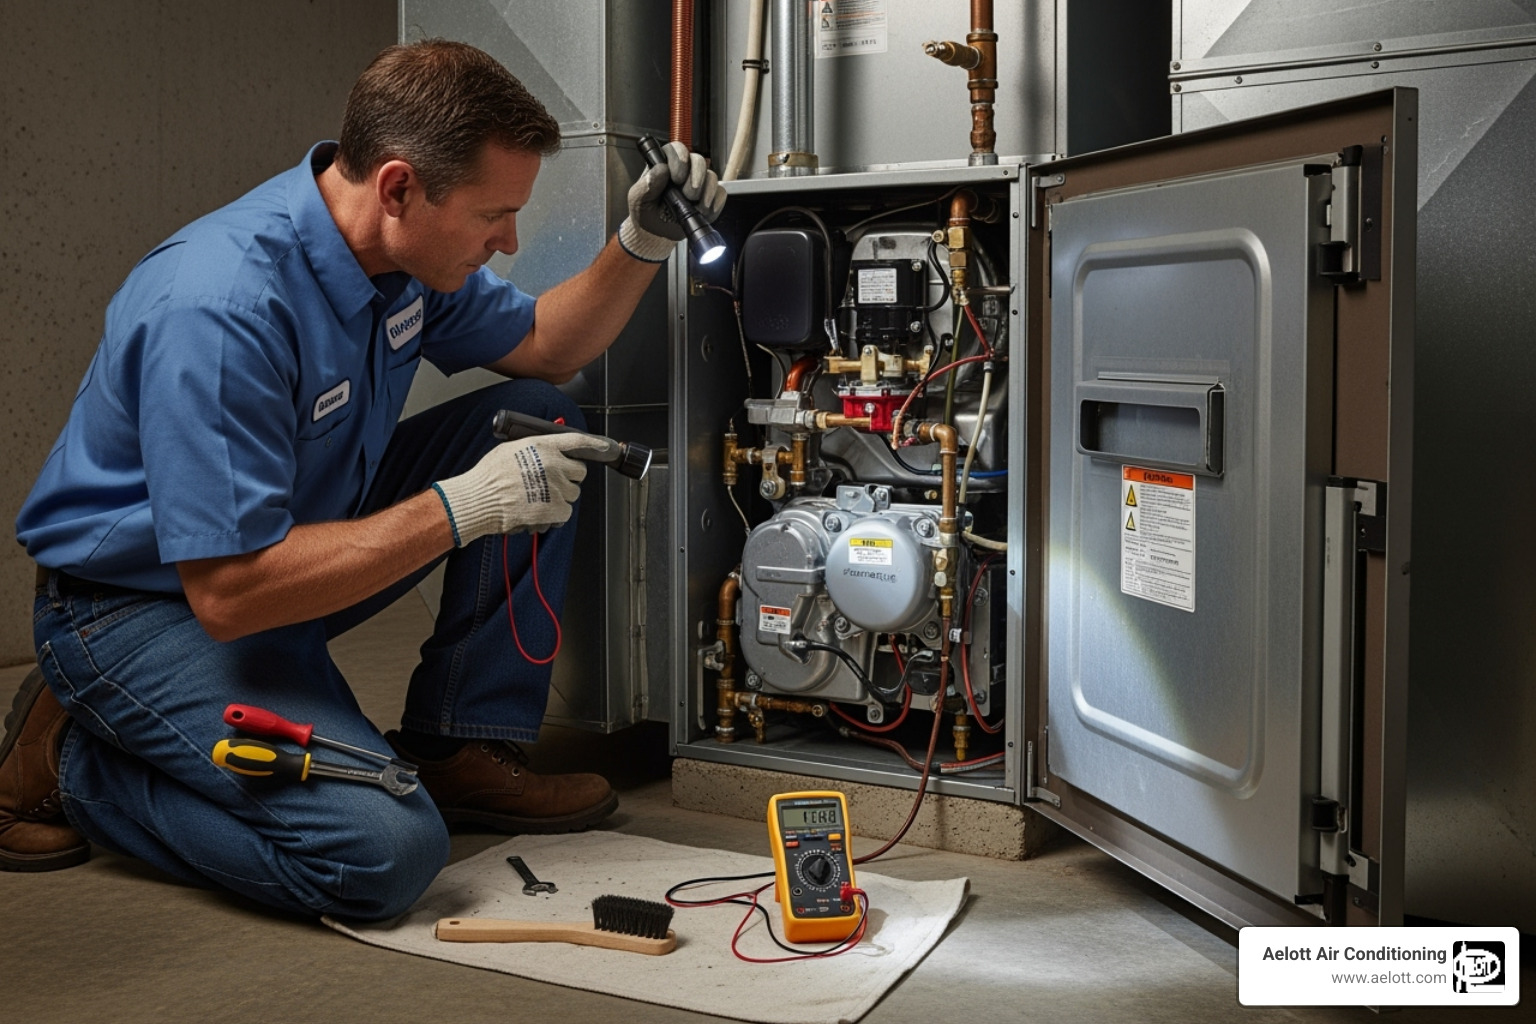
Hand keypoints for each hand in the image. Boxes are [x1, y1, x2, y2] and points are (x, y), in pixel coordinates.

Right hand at [432, 434, 589, 545]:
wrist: (479, 500)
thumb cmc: (488, 477)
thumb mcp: (510, 450)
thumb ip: (533, 449)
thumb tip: (545, 452)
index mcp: (543, 447)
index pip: (576, 441)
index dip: (594, 444)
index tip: (605, 447)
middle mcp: (554, 465)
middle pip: (579, 471)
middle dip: (569, 477)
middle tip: (551, 482)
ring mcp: (556, 487)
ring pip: (573, 493)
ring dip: (560, 497)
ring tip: (538, 498)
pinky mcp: (556, 508)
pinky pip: (566, 512)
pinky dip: (555, 514)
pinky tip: (539, 511)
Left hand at [618, 140, 725, 262]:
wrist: (655, 233)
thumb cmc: (645, 212)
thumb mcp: (637, 199)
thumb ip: (646, 184)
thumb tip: (661, 169)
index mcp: (665, 164)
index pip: (677, 149)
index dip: (680, 160)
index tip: (676, 178)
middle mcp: (684, 170)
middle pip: (699, 160)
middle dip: (696, 178)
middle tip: (688, 194)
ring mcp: (699, 183)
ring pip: (712, 176)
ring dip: (706, 192)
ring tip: (694, 206)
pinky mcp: (709, 197)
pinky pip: (721, 193)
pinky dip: (715, 203)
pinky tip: (703, 211)